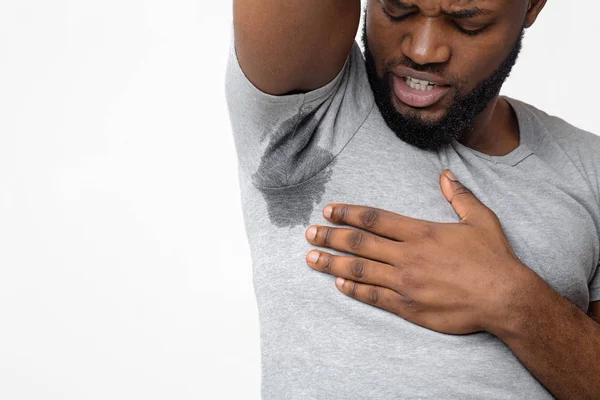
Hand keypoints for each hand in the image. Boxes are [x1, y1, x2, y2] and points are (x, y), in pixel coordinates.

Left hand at [304, 169, 528, 335]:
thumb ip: (459, 196)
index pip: (374, 219)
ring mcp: (405, 283)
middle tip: (309, 234)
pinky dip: (354, 290)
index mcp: (420, 232)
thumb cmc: (494, 258)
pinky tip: (339, 285)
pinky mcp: (409, 307)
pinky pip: (374, 297)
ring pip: (360, 271)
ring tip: (311, 259)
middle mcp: (407, 256)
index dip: (348, 213)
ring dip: (332, 264)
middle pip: (359, 243)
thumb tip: (446, 174)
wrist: (505, 298)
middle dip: (330, 237)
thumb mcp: (480, 219)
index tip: (329, 210)